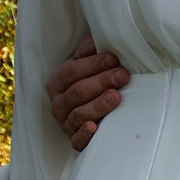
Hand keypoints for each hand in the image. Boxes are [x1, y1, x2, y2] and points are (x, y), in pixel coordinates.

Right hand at [47, 30, 130, 150]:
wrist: (87, 115)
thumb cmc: (89, 83)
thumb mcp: (84, 65)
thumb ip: (89, 51)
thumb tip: (99, 37)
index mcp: (57, 82)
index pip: (73, 71)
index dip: (93, 64)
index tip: (114, 59)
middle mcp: (58, 103)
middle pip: (78, 91)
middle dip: (101, 82)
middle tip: (122, 76)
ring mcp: (65, 124)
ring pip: (78, 114)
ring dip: (98, 105)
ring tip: (116, 97)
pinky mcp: (74, 142)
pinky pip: (77, 141)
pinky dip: (85, 134)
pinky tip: (94, 127)